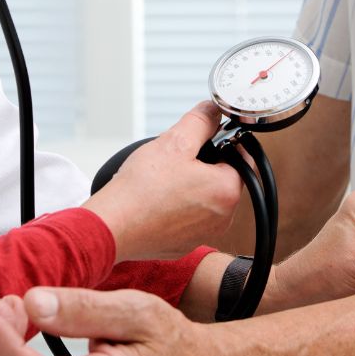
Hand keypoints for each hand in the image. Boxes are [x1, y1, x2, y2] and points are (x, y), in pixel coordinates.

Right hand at [82, 101, 241, 261]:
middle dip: (204, 164)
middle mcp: (222, 218)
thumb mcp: (174, 142)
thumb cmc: (142, 188)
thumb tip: (213, 111)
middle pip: (222, 179)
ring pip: (204, 199)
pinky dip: (177, 207)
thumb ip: (200, 121)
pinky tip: (156, 198)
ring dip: (190, 185)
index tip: (206, 139)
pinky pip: (187, 218)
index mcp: (227, 192)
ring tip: (164, 178)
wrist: (112, 226)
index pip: (242, 158)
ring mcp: (202, 234)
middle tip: (178, 157)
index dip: (224, 143)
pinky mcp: (183, 244)